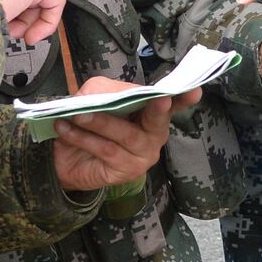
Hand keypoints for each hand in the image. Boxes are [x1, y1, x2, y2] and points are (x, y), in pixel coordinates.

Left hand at [51, 76, 202, 191]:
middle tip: (160, 100)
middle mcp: (155, 134)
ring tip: (76, 115)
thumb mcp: (94, 96)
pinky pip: (106, 151)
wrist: (67, 156)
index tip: (195, 90)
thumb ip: (101, 90)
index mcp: (153, 112)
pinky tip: (66, 128)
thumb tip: (98, 95)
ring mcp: (143, 155)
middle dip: (158, 110)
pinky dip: (84, 138)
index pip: (173, 103)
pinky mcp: (127, 171)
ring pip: (125, 136)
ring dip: (99, 123)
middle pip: (157, 120)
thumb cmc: (90, 121)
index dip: (184, 97)